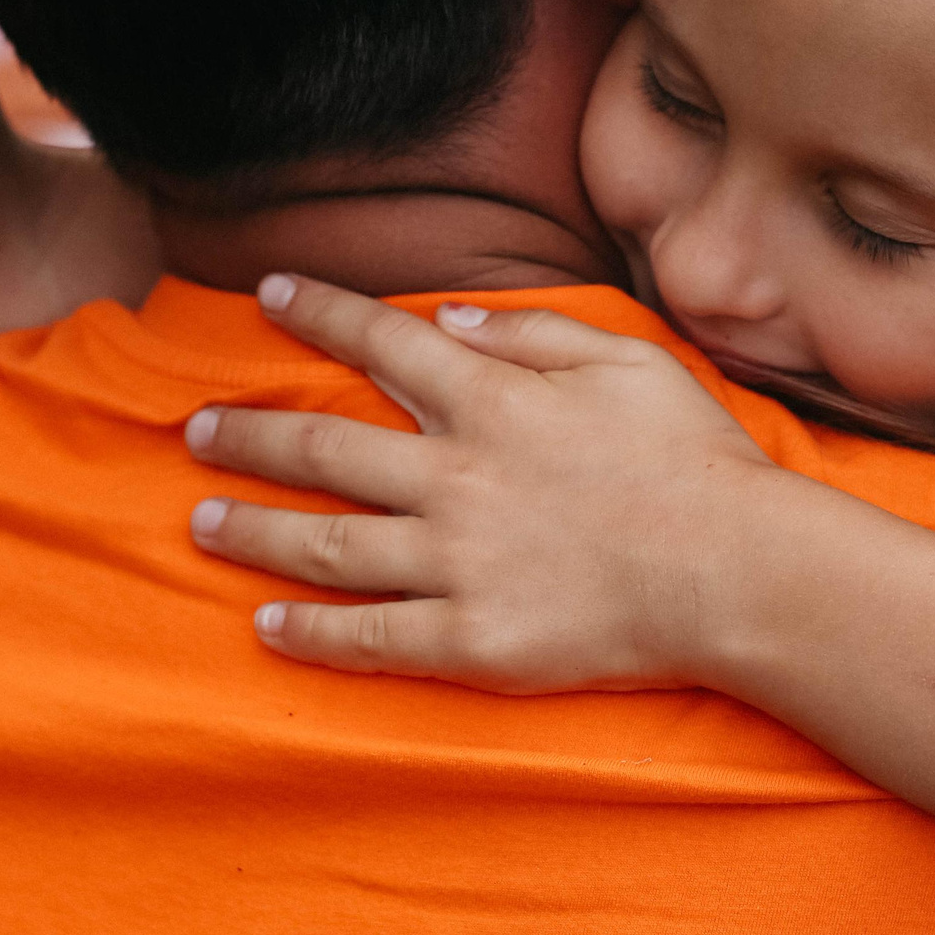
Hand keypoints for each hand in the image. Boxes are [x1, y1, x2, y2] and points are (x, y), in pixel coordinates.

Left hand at [183, 275, 786, 693]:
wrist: (738, 572)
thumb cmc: (698, 463)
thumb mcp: (630, 362)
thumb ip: (535, 335)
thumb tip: (449, 319)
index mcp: (497, 402)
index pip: (383, 343)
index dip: (321, 314)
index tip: (270, 294)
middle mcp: (458, 477)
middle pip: (324, 448)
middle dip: (250, 434)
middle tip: (196, 429)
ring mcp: (458, 563)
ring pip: (326, 543)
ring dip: (254, 530)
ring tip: (201, 523)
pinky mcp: (472, 641)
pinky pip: (371, 637)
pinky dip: (312, 631)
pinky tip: (269, 623)